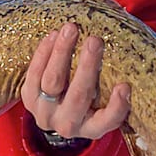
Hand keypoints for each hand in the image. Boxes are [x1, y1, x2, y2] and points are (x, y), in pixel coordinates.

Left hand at [21, 22, 130, 139]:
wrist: (55, 112)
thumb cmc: (89, 99)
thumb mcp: (103, 98)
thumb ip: (114, 76)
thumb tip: (127, 27)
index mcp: (92, 128)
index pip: (107, 121)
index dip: (116, 107)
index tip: (124, 86)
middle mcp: (67, 125)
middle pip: (78, 96)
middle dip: (87, 67)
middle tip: (95, 41)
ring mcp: (45, 113)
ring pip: (52, 82)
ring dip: (62, 53)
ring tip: (71, 29)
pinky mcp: (28, 99)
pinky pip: (33, 74)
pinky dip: (44, 53)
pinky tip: (53, 35)